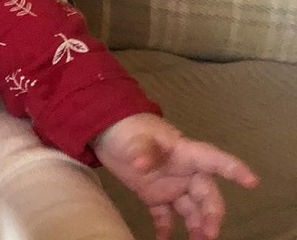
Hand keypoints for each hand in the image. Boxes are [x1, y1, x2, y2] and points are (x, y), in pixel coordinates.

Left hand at [93, 113, 258, 239]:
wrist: (105, 130)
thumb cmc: (127, 127)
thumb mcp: (136, 136)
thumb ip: (144, 150)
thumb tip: (142, 165)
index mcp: (184, 152)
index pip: (213, 159)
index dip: (233, 169)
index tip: (252, 182)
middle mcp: (183, 171)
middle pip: (206, 195)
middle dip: (211, 215)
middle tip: (208, 234)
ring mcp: (170, 184)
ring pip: (191, 210)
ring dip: (196, 227)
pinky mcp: (154, 195)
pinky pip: (166, 216)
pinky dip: (166, 230)